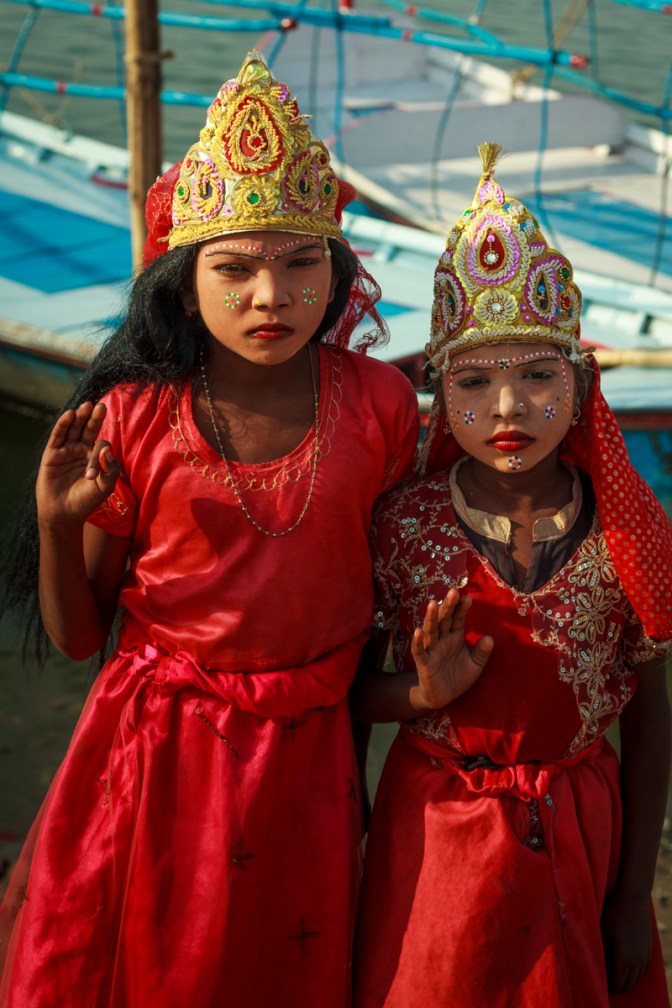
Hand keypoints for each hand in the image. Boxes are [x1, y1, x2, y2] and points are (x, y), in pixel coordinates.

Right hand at [36, 402, 120, 526]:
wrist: (64, 514)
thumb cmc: (86, 501)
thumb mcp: (105, 486)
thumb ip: (111, 469)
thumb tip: (108, 449)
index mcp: (96, 456)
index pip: (101, 445)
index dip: (100, 454)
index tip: (93, 472)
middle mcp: (81, 450)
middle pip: (88, 429)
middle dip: (94, 418)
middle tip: (101, 406)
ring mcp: (66, 450)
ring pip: (73, 429)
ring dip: (79, 417)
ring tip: (86, 406)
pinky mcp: (52, 453)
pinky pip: (58, 436)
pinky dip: (63, 425)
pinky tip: (70, 415)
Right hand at [410, 588, 492, 710]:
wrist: (443, 697)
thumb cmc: (458, 677)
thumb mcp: (475, 666)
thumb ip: (482, 653)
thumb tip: (489, 638)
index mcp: (455, 636)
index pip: (457, 618)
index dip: (461, 608)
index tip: (468, 598)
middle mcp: (442, 639)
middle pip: (443, 619)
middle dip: (447, 606)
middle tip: (453, 591)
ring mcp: (432, 650)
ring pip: (430, 630)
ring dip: (431, 617)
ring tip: (433, 604)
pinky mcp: (423, 663)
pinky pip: (420, 651)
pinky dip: (418, 641)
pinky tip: (418, 631)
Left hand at [602, 890, 652, 993]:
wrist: (633, 899)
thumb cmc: (613, 915)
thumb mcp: (602, 933)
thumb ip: (601, 954)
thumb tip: (596, 969)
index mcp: (624, 960)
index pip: (617, 985)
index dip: (607, 987)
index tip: (599, 981)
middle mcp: (637, 962)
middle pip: (628, 986)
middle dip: (617, 986)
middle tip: (605, 979)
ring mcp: (645, 957)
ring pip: (637, 979)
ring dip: (626, 979)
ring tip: (614, 972)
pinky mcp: (649, 950)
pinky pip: (643, 970)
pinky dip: (635, 972)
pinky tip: (626, 965)